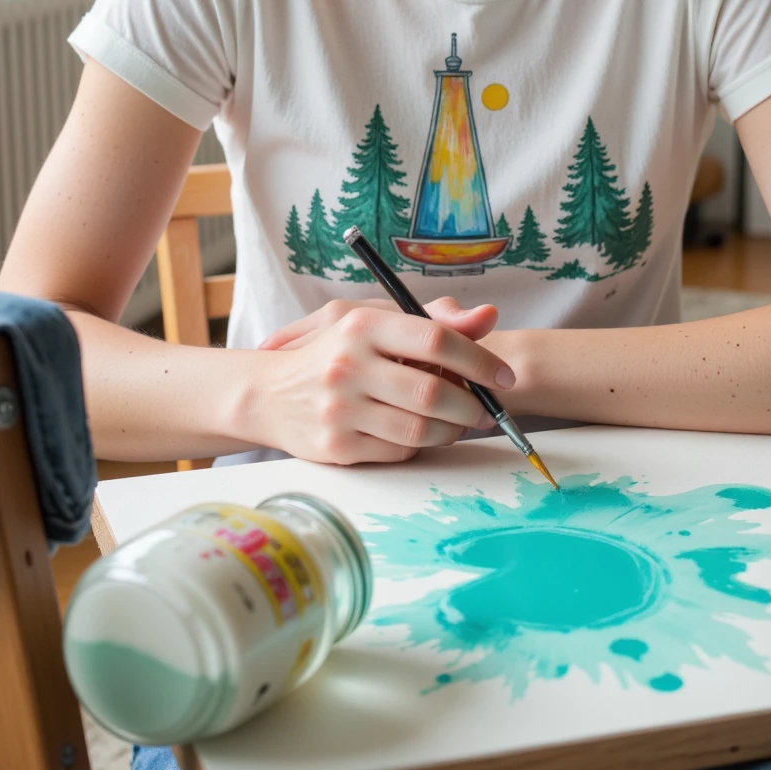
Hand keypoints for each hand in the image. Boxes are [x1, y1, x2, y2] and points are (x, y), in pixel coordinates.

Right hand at [247, 295, 511, 465]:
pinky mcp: (336, 448)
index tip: (503, 376)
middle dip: (473, 405)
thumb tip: (487, 316)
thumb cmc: (335, 351)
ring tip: (460, 422)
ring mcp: (340, 410)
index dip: (479, 360)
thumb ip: (433, 319)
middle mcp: (348, 366)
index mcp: (362, 326)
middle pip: (433, 392)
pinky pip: (398, 453)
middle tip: (487, 409)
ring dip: (452, 430)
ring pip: (420, 430)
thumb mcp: (375, 321)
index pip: (435, 339)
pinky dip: (420, 446)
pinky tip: (421, 433)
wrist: (267, 393)